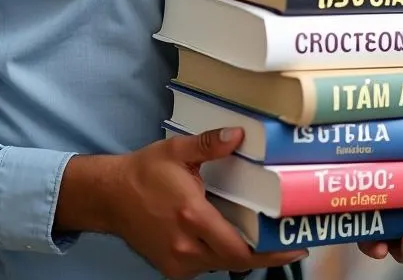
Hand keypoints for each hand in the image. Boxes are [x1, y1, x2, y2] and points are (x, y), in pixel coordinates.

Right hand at [58, 127, 307, 279]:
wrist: (110, 196)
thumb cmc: (144, 172)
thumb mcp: (178, 151)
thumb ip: (210, 144)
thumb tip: (238, 135)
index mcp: (192, 216)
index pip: (239, 249)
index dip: (270, 253)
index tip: (293, 247)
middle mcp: (186, 245)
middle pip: (236, 262)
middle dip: (262, 255)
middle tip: (285, 243)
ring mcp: (177, 261)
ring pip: (220, 265)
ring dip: (240, 253)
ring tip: (262, 237)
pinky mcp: (171, 268)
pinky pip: (204, 265)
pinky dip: (219, 255)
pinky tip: (228, 238)